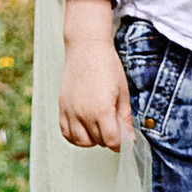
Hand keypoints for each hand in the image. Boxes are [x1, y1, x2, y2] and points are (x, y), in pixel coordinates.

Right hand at [59, 35, 132, 149]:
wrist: (86, 48)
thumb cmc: (108, 66)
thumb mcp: (123, 92)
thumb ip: (125, 118)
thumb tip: (130, 138)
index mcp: (102, 110)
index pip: (112, 142)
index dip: (121, 143)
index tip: (125, 138)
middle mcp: (83, 114)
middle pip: (98, 142)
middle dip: (109, 138)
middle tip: (114, 126)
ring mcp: (70, 111)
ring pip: (81, 142)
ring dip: (92, 140)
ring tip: (99, 127)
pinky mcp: (62, 107)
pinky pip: (66, 133)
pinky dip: (75, 136)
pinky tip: (84, 128)